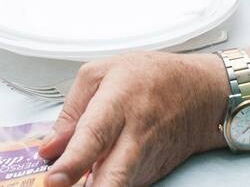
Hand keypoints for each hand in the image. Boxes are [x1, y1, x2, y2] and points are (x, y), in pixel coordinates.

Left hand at [40, 51, 225, 186]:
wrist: (201, 93)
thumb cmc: (151, 77)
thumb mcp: (102, 74)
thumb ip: (71, 111)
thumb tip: (49, 148)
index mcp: (119, 102)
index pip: (94, 136)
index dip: (73, 161)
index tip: (54, 179)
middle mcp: (135, 135)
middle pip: (115, 175)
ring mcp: (146, 159)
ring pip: (120, 185)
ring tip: (81, 183)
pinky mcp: (151, 175)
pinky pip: (124, 184)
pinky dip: (108, 184)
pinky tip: (95, 179)